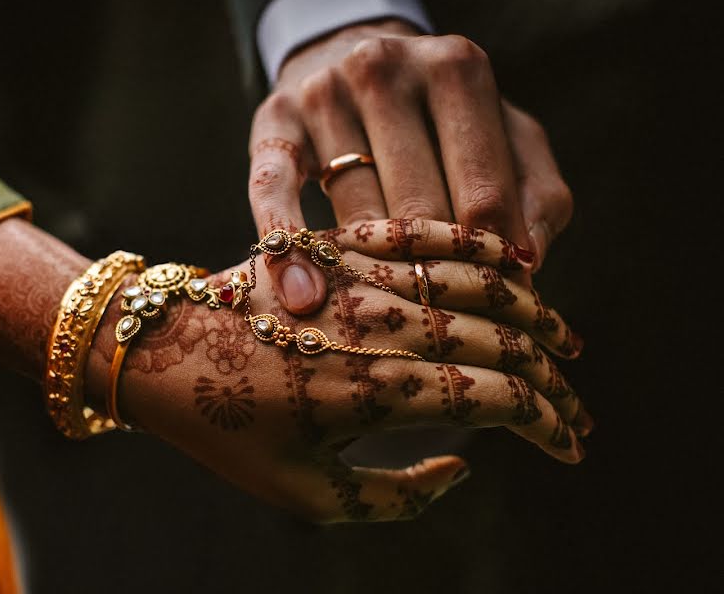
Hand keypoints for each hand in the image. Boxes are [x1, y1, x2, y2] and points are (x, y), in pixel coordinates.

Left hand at [116, 222, 587, 522]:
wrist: (156, 350)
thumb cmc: (226, 430)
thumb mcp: (305, 494)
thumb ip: (396, 497)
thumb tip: (462, 467)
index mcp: (375, 394)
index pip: (495, 402)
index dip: (546, 425)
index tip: (568, 444)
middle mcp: (379, 328)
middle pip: (498, 343)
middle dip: (552, 375)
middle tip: (575, 399)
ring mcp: (360, 278)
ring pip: (474, 283)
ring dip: (529, 311)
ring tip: (561, 335)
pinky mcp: (338, 243)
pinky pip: (420, 233)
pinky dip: (472, 246)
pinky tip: (506, 263)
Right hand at [248, 20, 572, 315]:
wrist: (360, 61)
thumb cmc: (448, 122)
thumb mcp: (507, 140)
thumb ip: (535, 195)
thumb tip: (526, 263)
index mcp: (456, 69)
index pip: (482, 192)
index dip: (494, 263)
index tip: (498, 314)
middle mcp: (385, 69)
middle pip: (416, 207)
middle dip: (433, 275)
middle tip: (444, 334)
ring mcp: (323, 92)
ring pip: (353, 211)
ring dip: (371, 276)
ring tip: (387, 329)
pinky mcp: (273, 122)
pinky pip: (274, 192)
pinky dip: (289, 248)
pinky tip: (303, 299)